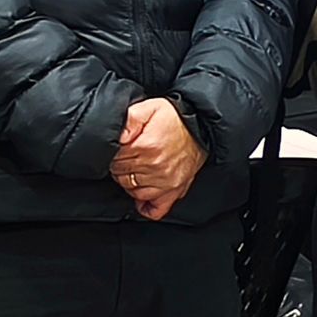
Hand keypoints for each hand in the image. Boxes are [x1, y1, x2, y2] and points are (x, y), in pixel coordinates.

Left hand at [108, 98, 206, 221]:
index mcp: (146, 146)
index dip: (114, 153)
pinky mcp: (175, 190)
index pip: (115, 158)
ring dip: (129, 182)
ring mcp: (165, 181)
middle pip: (121, 175)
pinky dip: (146, 206)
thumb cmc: (176, 119)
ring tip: (136, 170)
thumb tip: (116, 136)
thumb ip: (129, 119)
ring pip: (132, 191)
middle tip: (128, 157)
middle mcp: (155, 166)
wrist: (202, 127)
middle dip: (120, 166)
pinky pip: (155, 208)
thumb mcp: (150, 108)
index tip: (121, 148)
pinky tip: (143, 197)